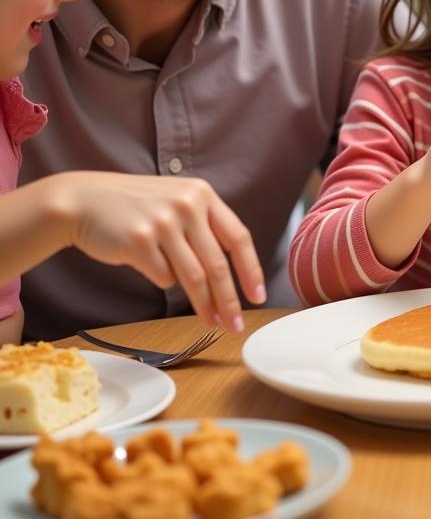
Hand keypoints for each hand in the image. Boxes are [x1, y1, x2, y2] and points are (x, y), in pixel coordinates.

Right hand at [57, 172, 264, 331]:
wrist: (84, 200)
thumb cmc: (135, 206)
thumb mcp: (177, 201)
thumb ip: (204, 225)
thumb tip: (230, 273)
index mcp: (203, 194)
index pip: (238, 238)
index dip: (251, 270)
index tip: (258, 296)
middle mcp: (187, 206)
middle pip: (217, 264)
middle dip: (230, 299)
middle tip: (237, 324)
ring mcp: (163, 223)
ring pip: (193, 277)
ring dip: (205, 305)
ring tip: (212, 321)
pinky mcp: (139, 241)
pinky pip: (163, 276)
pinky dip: (163, 279)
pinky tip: (152, 266)